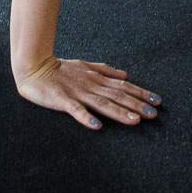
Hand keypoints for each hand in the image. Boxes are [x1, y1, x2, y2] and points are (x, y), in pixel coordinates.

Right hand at [14, 56, 161, 129]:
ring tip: (134, 120)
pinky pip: (76, 110)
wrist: (34, 67)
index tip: (157, 101)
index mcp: (97, 79)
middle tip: (154, 113)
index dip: (140, 93)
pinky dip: (86, 118)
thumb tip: (125, 74)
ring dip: (119, 112)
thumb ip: (105, 70)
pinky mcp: (63, 100)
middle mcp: (91, 85)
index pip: (123, 87)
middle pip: (117, 96)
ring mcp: (77, 93)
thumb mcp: (85, 65)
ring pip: (102, 104)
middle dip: (137, 104)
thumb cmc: (60, 68)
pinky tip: (96, 126)